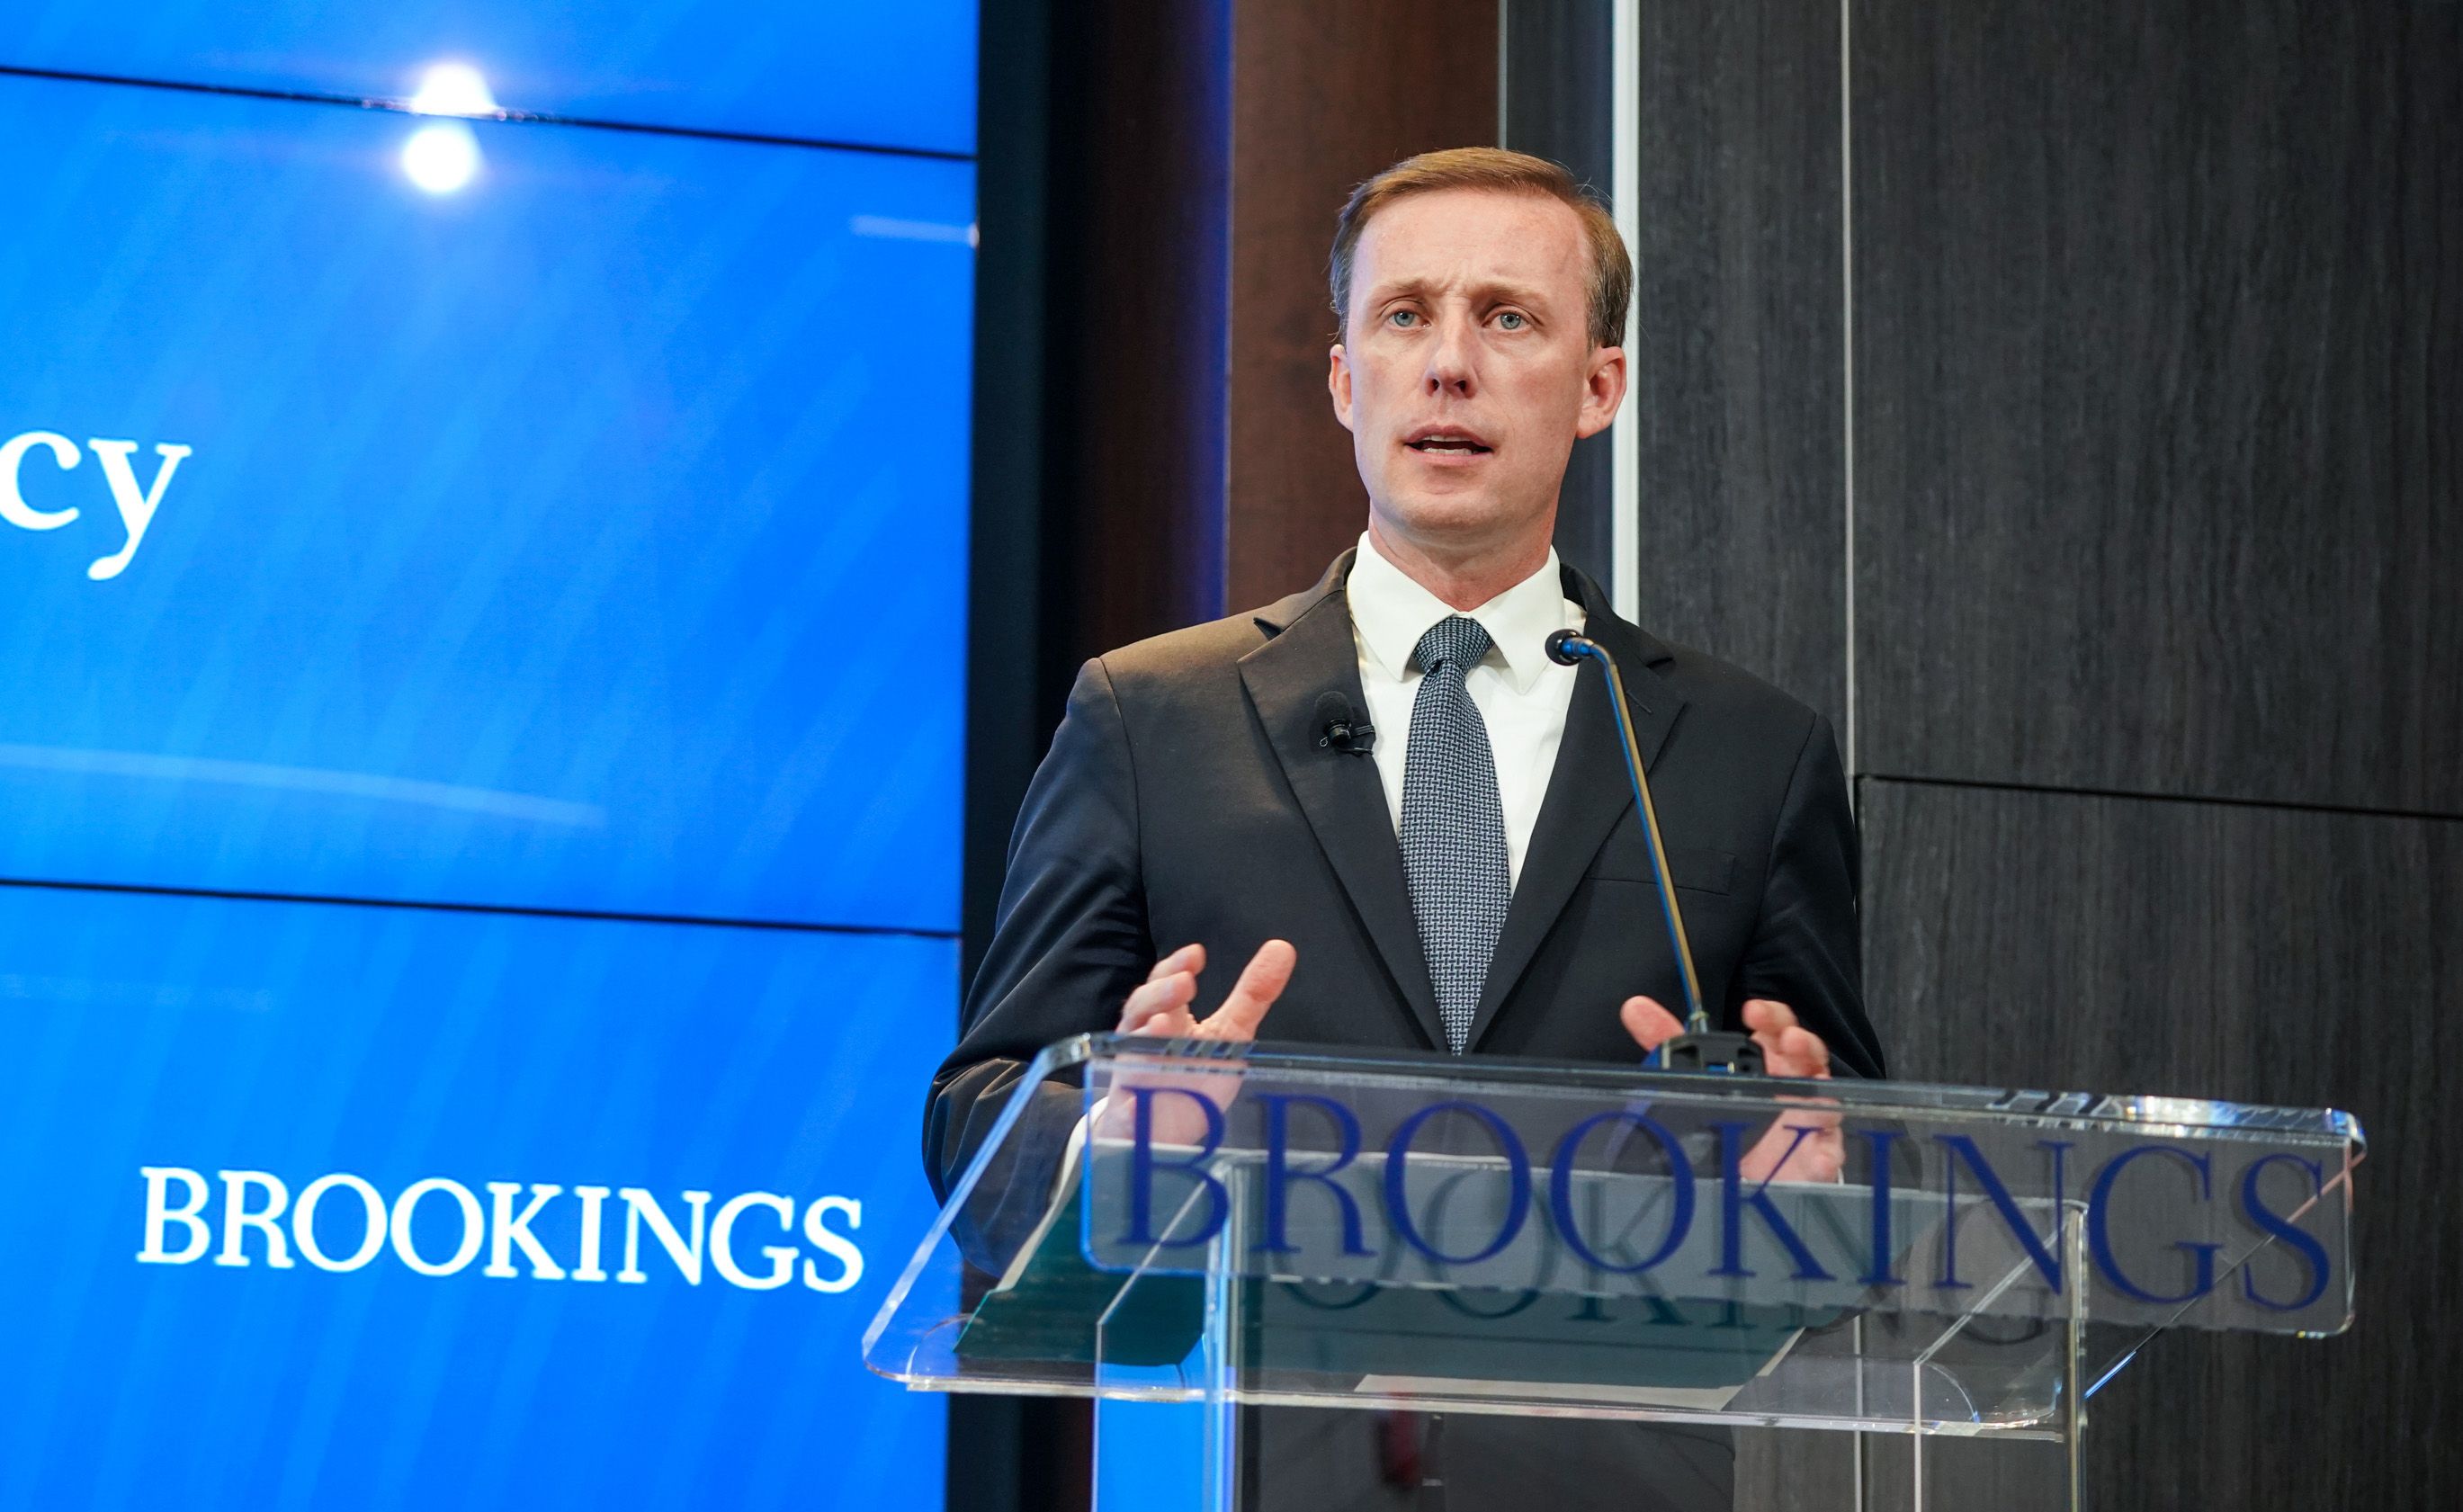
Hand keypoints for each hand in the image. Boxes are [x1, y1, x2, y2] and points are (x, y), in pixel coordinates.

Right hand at [1097, 941, 1297, 1143]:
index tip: (1197, 955)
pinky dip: (1131, 1107)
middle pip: (1141, 1008)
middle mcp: (1145, 1040)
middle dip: (1160, 994)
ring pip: (1130, 1049)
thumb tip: (1282, 948)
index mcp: (1168, 1018)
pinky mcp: (1131, 1117)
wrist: (1168, 1130)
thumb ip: (1252, 995)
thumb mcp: (1229, 1033)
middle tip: (1186, 982)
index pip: (1165, 984)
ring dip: (1145, 1034)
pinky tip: (1137, 1103)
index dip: (1176, 966)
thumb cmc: (1194, 1074)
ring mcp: (1136, 1076)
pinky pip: (1127, 1112)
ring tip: (1163, 1023)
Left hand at [1619, 994, 1842, 1182]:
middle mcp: (1791, 1086)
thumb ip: (1666, 1042)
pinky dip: (1827, 1156)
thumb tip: (1634, 1008)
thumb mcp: (1695, 1077)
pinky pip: (1829, 1156)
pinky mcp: (1815, 1158)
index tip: (1753, 1011)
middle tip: (1788, 1038)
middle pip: (1807, 1054)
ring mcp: (1809, 1121)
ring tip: (1806, 1095)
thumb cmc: (1732, 1115)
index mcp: (1766, 1063)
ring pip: (1825, 1098)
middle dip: (1800, 1041)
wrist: (1750, 1178)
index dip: (1770, 1016)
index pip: (1775, 1029)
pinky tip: (1818, 1158)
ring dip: (1821, 1089)